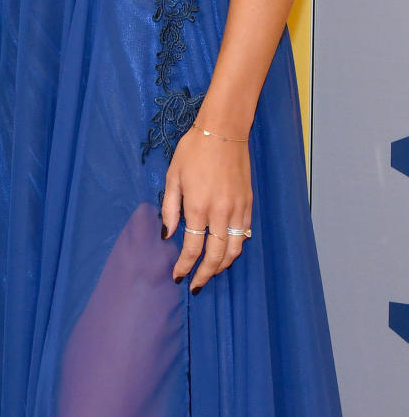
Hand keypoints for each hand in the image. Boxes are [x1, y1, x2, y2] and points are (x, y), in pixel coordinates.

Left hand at [162, 127, 251, 291]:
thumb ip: (170, 209)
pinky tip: (226, 251)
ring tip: (211, 272)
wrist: (223, 132)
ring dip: (222, 266)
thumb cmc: (193, 151)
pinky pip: (244, 235)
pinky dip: (235, 248)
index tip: (178, 276)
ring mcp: (238, 210)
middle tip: (196, 284)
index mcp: (198, 207)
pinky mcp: (248, 205)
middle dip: (205, 275)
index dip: (184, 266)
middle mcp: (220, 214)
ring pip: (234, 250)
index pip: (192, 248)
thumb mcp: (173, 177)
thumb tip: (167, 235)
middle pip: (216, 257)